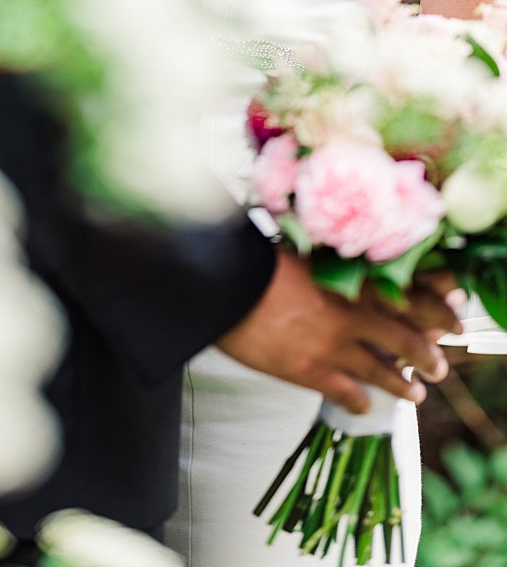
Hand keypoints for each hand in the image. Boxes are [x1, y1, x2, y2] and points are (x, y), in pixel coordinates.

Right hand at [216, 251, 459, 413]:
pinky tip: (365, 407)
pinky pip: (347, 393)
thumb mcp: (295, 256)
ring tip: (416, 394)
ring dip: (403, 386)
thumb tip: (336, 269)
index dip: (433, 312)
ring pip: (382, 371)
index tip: (447, 321)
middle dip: (426, 356)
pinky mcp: (309, 370)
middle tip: (437, 366)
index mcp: (347, 281)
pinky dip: (361, 403)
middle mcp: (348, 315)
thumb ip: (325, 268)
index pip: (407, 298)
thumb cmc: (250, 265)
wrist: (217, 289)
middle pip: (404, 339)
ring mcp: (331, 345)